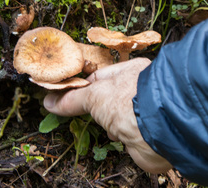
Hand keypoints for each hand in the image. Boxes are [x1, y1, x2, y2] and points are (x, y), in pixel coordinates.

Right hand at [43, 58, 171, 173]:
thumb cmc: (130, 101)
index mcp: (129, 72)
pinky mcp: (146, 133)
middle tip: (79, 110)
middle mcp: (139, 90)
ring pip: (118, 116)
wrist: (159, 130)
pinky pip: (127, 133)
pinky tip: (116, 136)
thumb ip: (71, 99)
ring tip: (104, 123)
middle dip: (95, 106)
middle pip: (109, 97)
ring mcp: (143, 112)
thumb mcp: (93, 96)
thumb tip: (49, 102)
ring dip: (109, 122)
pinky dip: (120, 136)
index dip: (82, 86)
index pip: (100, 77)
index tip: (66, 95)